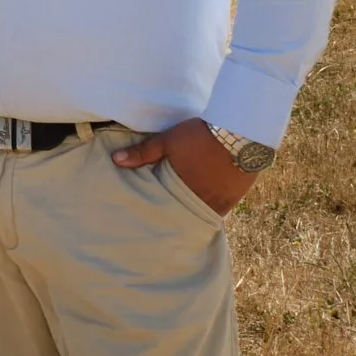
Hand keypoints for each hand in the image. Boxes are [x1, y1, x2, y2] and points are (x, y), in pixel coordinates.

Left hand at [113, 117, 254, 214]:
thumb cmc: (200, 135)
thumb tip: (116, 160)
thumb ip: (142, 152)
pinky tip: (206, 209)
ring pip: (203, 215)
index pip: (166, 208)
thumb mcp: (168, 141)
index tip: (152, 218)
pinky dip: (212, 210)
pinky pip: (222, 211)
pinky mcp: (235, 198)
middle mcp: (201, 200)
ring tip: (185, 217)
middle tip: (167, 222)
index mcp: (182, 188)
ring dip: (194, 214)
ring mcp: (220, 201)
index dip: (160, 213)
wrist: (240, 133)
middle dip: (176, 216)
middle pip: (185, 214)